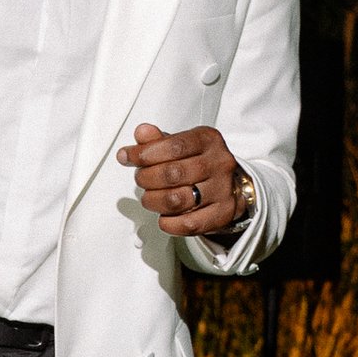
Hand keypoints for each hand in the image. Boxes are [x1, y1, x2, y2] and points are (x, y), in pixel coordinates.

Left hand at [118, 121, 245, 237]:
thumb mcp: (180, 144)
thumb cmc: (199, 162)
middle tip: (141, 179)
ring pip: (177, 200)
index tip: (127, 157)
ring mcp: (223, 189)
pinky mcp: (222, 213)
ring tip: (150, 198)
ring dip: (153, 201)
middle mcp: (219, 163)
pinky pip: (189, 224)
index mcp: (208, 140)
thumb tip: (141, 133)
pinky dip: (168, 223)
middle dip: (146, 178)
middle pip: (172, 174)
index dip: (144, 154)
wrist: (230, 185)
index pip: (173, 146)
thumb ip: (158, 140)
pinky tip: (164, 217)